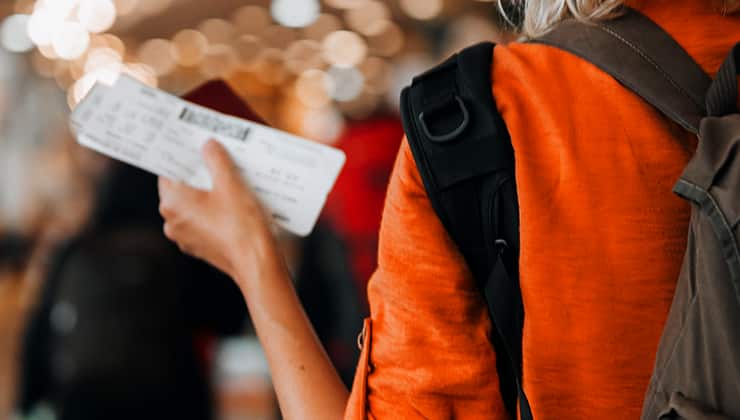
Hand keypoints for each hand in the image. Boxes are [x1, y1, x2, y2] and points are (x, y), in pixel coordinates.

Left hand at [158, 140, 276, 280]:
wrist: (257, 263)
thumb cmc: (242, 224)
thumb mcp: (231, 183)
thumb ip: (216, 159)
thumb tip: (207, 145)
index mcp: (172, 202)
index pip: (169, 171)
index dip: (184, 158)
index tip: (196, 147)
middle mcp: (171, 220)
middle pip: (182, 188)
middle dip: (199, 175)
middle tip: (218, 160)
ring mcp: (185, 237)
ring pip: (193, 206)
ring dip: (208, 194)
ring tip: (231, 182)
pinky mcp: (200, 247)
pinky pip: (203, 222)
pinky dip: (214, 212)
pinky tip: (234, 205)